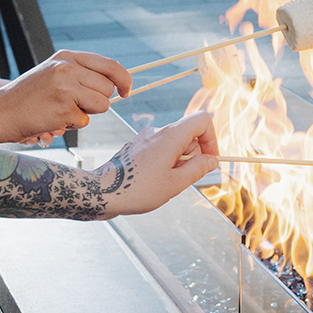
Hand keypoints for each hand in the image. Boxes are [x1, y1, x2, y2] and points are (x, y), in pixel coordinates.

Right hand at [0, 50, 133, 143]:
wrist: (1, 111)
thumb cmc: (30, 96)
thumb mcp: (54, 72)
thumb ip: (82, 74)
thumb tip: (116, 85)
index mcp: (67, 56)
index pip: (110, 65)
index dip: (123, 79)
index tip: (125, 91)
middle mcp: (67, 68)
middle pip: (108, 88)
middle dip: (97, 100)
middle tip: (75, 103)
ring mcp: (66, 87)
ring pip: (102, 104)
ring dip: (87, 112)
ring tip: (63, 109)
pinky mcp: (63, 108)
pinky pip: (84, 121)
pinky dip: (71, 124)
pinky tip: (53, 117)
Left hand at [93, 111, 220, 216]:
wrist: (101, 192)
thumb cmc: (137, 190)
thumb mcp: (175, 184)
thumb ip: (197, 169)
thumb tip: (211, 160)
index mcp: (171, 137)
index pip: (202, 120)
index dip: (212, 139)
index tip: (210, 160)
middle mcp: (158, 132)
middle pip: (189, 134)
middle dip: (194, 156)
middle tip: (184, 179)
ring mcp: (145, 138)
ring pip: (174, 144)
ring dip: (178, 162)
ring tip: (166, 183)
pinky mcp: (136, 147)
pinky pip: (159, 150)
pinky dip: (164, 163)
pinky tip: (153, 181)